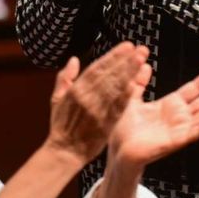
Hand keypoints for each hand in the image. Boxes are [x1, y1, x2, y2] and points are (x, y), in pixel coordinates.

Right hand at [45, 42, 147, 163]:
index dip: (113, 56)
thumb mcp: (57, 99)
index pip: (97, 68)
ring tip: (141, 61)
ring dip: (129, 74)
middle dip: (126, 61)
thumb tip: (74, 59)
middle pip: (109, 76)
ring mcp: (97, 111)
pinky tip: (135, 85)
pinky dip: (126, 96)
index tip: (127, 45)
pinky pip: (117, 107)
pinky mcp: (106, 123)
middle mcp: (87, 98)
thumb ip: (65, 77)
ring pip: (115, 89)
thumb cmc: (62, 124)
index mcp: (76, 90)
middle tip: (140, 49)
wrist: (65, 152)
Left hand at [108, 62, 198, 169]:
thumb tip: (143, 63)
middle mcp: (180, 116)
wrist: (116, 151)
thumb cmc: (123, 129)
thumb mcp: (130, 99)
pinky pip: (196, 131)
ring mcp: (180, 129)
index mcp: (171, 105)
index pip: (195, 88)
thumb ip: (138, 82)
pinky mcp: (177, 141)